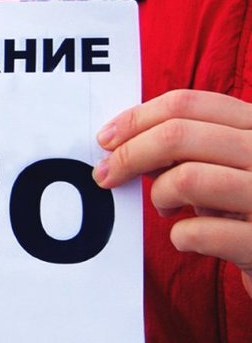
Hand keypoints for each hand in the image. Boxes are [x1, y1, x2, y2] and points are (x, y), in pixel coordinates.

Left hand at [93, 90, 251, 296]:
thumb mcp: (227, 164)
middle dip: (129, 155)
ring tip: (165, 209)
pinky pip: (198, 232)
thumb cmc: (248, 205)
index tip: (106, 140)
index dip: (136, 119)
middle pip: (177, 135)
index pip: (186, 103)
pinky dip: (180, 237)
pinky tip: (188, 239)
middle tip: (106, 176)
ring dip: (160, 195)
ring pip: (186, 179)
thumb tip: (122, 143)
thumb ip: (187, 147)